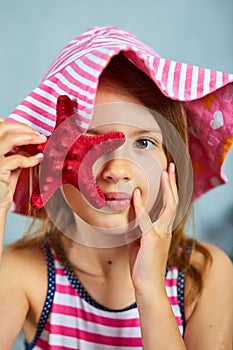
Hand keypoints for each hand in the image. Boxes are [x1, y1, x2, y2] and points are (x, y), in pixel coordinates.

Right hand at [0, 118, 45, 212]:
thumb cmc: (0, 189)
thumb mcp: (8, 166)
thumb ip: (14, 153)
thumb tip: (29, 144)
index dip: (12, 124)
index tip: (28, 128)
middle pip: (2, 128)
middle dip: (23, 128)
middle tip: (38, 134)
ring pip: (9, 138)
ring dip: (29, 137)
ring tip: (41, 139)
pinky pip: (17, 158)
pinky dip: (30, 158)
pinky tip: (38, 158)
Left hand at [127, 163, 177, 295]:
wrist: (146, 286)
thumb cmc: (142, 265)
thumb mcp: (138, 242)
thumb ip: (136, 227)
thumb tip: (130, 213)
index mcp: (163, 230)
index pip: (170, 205)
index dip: (170, 189)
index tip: (169, 175)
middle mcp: (165, 230)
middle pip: (174, 201)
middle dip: (173, 183)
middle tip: (171, 167)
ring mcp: (160, 234)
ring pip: (168, 206)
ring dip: (167, 188)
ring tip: (166, 173)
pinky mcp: (150, 240)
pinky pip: (145, 219)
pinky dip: (140, 206)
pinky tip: (136, 193)